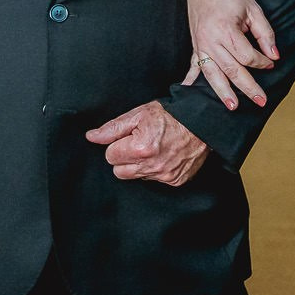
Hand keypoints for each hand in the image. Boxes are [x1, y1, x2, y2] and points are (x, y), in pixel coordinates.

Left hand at [86, 101, 208, 185]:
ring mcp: (165, 175)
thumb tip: (92, 137)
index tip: (129, 138)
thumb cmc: (172, 115)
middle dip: (125, 158)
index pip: (110, 156)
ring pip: (136, 176)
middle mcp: (152, 165)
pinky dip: (156, 169)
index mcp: (140, 148)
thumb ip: (113, 128)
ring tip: (154, 148)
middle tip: (138, 144)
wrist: (202, 122)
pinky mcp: (175, 180)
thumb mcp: (139, 114)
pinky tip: (164, 155)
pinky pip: (155, 180)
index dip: (118, 145)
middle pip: (119, 171)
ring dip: (140, 165)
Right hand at [183, 0, 275, 110]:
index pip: (246, 56)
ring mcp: (200, 44)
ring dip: (222, 92)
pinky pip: (193, 66)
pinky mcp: (195, 45)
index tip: (270, 63)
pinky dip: (190, 80)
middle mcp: (210, 40)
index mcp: (225, 29)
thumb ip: (265, 34)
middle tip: (261, 101)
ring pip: (212, 73)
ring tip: (232, 106)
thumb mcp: (254, 10)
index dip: (261, 62)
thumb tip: (274, 56)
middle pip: (231, 70)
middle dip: (248, 87)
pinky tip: (188, 92)